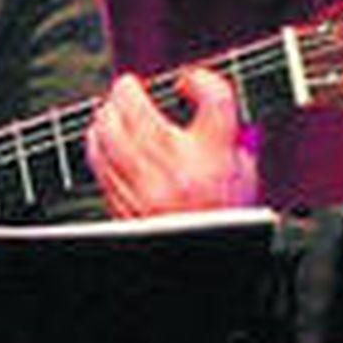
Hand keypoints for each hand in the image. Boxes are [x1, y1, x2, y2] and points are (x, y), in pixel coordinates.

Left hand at [84, 68, 259, 217]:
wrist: (205, 262)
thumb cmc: (225, 218)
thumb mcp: (244, 171)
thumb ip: (229, 134)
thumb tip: (206, 96)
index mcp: (218, 158)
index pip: (215, 99)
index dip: (201, 80)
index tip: (188, 82)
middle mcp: (180, 168)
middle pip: (137, 107)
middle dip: (128, 90)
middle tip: (129, 87)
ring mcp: (146, 186)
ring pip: (107, 130)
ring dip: (107, 114)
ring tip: (112, 110)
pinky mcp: (123, 202)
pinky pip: (98, 160)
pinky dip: (98, 143)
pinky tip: (103, 137)